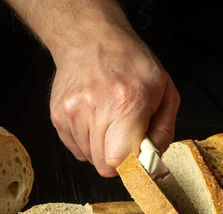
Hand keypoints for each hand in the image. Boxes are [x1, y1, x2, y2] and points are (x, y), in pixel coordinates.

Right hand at [49, 28, 179, 176]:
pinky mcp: (58, 116)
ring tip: (109, 122)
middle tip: (125, 138)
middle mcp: (95, 108)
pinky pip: (76, 149)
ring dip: (102, 149)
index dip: (130, 166)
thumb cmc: (130, 63)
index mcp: (126, 102)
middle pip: (103, 164)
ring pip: (89, 158)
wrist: (90, 38)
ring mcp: (72, 112)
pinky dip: (87, 142)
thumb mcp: (164, 90)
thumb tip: (154, 160)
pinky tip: (94, 120)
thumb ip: (164, 130)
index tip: (137, 158)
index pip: (119, 159)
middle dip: (118, 159)